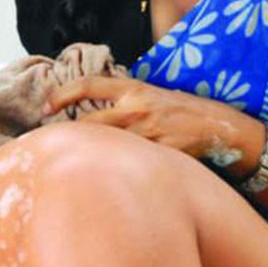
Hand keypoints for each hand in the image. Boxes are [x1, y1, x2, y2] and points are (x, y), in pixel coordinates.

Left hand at [46, 76, 257, 163]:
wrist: (221, 128)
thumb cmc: (186, 112)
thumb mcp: (154, 95)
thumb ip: (126, 100)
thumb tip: (95, 109)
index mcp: (135, 89)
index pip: (89, 85)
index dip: (62, 94)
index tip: (46, 106)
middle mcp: (138, 108)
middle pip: (89, 124)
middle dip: (67, 136)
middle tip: (49, 146)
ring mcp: (149, 133)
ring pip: (106, 147)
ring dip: (89, 158)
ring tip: (72, 169)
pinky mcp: (160, 154)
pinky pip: (130, 165)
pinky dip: (115, 172)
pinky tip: (106, 182)